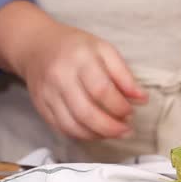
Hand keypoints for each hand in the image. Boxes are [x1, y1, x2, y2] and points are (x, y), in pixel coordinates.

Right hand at [20, 24, 146, 139]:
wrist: (38, 46)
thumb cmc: (77, 48)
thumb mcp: (105, 50)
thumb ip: (124, 75)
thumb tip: (142, 99)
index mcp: (80, 59)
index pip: (101, 90)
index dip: (120, 107)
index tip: (131, 112)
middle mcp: (60, 77)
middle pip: (86, 113)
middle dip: (111, 127)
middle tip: (127, 130)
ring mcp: (47, 94)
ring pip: (73, 126)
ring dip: (98, 135)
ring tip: (114, 133)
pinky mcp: (40, 106)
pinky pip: (62, 128)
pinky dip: (83, 135)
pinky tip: (97, 132)